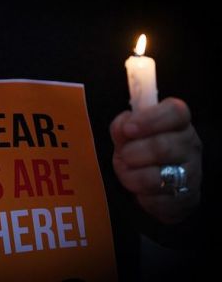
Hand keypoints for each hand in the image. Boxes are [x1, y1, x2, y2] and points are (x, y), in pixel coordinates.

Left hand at [110, 98, 201, 223]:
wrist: (153, 185)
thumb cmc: (139, 152)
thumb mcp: (128, 135)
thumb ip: (122, 126)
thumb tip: (122, 126)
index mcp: (178, 123)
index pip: (175, 112)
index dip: (150, 119)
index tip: (128, 129)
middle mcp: (190, 146)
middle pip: (162, 147)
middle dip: (132, 153)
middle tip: (123, 156)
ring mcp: (192, 174)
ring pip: (156, 177)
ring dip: (131, 177)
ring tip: (127, 173)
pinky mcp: (187, 199)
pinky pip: (157, 201)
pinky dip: (141, 197)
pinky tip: (140, 191)